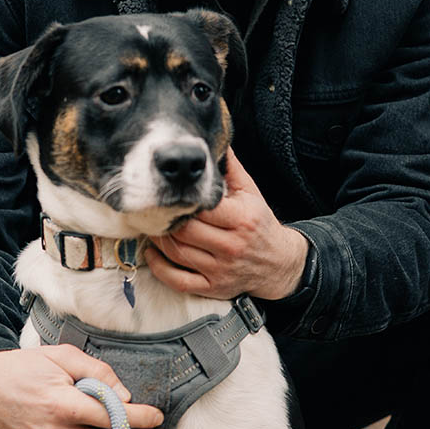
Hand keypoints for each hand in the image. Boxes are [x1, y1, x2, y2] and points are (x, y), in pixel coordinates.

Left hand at [147, 148, 307, 300]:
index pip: (202, 208)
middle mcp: (231, 246)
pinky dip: (159, 268)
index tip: (169, 192)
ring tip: (151, 225)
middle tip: (152, 208)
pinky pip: (178, 281)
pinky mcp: (213, 288)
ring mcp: (221, 270)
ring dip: (158, 240)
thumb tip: (213, 140)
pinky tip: (152, 253)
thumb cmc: (259, 222)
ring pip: (178, 253)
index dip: (182, 200)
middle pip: (186, 231)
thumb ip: (230, 167)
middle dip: (166, 218)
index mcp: (241, 219)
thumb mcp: (251, 192)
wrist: (278, 262)